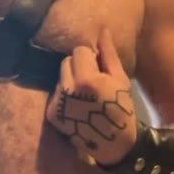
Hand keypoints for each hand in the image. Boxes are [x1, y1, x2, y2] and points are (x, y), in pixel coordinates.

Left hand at [46, 28, 137, 166]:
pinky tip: (78, 106)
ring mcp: (57, 103)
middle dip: (79, 66)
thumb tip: (102, 30)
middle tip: (93, 80)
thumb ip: (108, 53)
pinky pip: (56, 93)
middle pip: (66, 62)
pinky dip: (65, 95)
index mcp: (87, 80)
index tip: (99, 67)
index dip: (91, 57)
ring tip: (86, 95)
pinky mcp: (52, 114)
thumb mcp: (121, 79)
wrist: (115, 144)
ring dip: (71, 80)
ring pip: (60, 77)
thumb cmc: (121, 109)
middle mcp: (68, 90)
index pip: (79, 50)